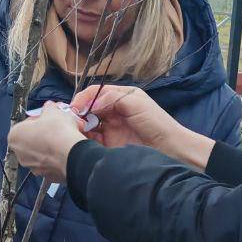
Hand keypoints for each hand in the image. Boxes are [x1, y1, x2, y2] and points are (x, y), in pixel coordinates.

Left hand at [8, 101, 85, 181]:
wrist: (71, 153)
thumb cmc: (57, 132)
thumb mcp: (52, 110)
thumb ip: (48, 108)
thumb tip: (50, 108)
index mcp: (14, 136)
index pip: (26, 124)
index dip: (39, 120)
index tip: (48, 119)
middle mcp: (20, 154)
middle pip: (33, 140)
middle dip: (45, 134)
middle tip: (58, 128)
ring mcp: (32, 167)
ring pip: (42, 153)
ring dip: (52, 147)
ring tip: (65, 139)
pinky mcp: (46, 175)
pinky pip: (51, 164)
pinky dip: (58, 158)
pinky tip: (67, 151)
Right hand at [73, 85, 214, 168]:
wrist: (169, 149)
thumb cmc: (156, 122)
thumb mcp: (136, 103)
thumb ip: (113, 98)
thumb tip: (90, 104)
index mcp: (119, 96)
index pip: (95, 93)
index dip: (83, 98)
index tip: (75, 108)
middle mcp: (112, 110)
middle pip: (88, 108)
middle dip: (78, 113)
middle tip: (72, 121)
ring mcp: (110, 128)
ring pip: (87, 124)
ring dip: (80, 127)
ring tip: (75, 131)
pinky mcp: (109, 144)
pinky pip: (92, 140)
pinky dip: (84, 140)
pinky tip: (81, 141)